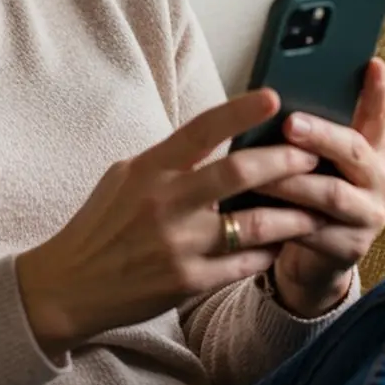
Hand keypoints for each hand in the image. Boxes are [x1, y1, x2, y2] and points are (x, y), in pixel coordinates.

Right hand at [16, 89, 325, 358]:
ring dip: (292, 214)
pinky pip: (244, 264)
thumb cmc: (99, 225)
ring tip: (315, 207)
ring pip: (253, 224)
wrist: (69, 287)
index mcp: (148, 169)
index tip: (273, 97)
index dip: (239, 111)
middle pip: (238, 173)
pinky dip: (269, 251)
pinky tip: (282, 244)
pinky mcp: (188, 282)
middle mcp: (164, 203)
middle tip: (312, 157)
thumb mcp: (123, 178)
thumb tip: (213, 139)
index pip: (200, 130)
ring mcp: (178, 245)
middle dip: (283, 162)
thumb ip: (167, 161)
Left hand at [256, 58, 384, 316]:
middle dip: (321, 135)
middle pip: (355, 150)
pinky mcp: (349, 247)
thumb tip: (270, 99)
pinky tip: (257, 209)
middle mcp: (378, 180)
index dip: (377, 92)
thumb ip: (303, 135)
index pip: (378, 115)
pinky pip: (314, 229)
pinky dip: (283, 218)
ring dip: (293, 180)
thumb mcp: (307, 160)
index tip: (372, 63)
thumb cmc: (299, 194)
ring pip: (331, 193)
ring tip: (260, 171)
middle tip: (290, 123)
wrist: (306, 257)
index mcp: (370, 151)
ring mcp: (368, 215)